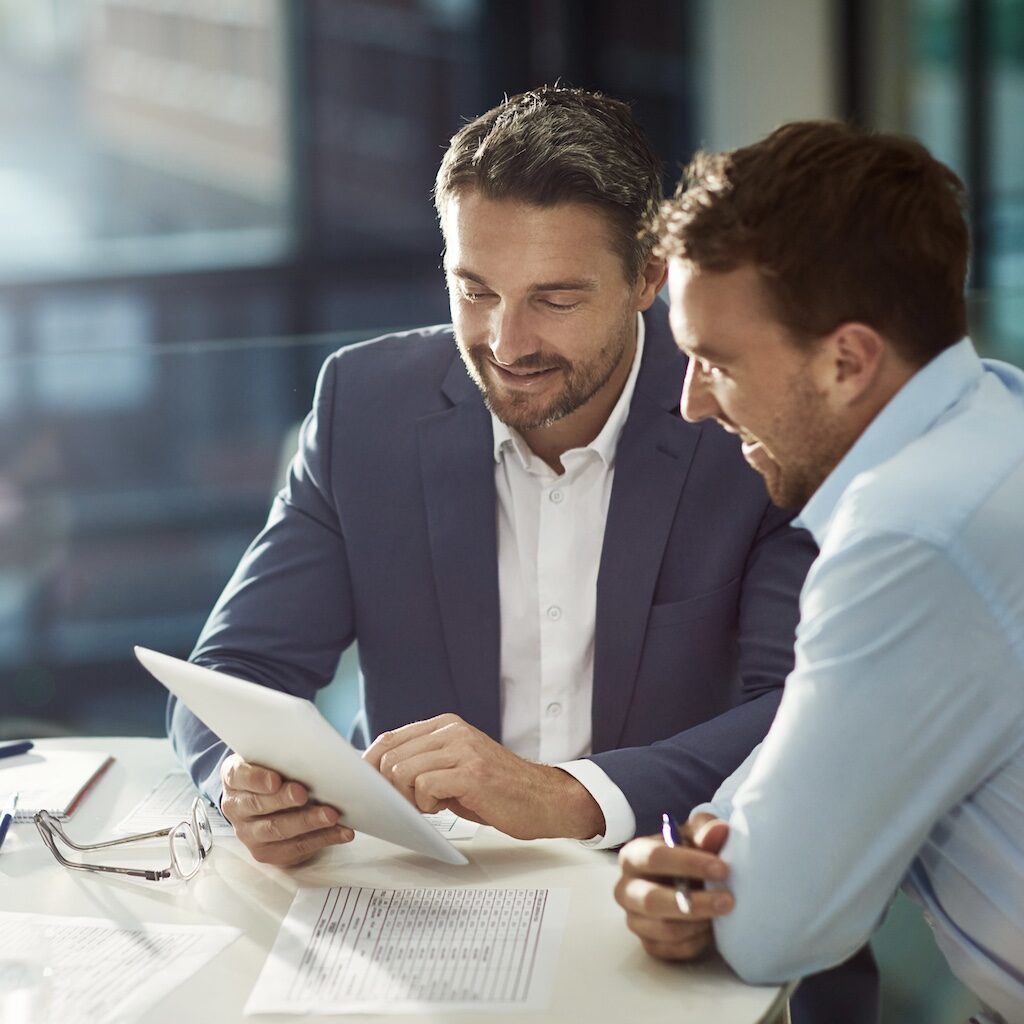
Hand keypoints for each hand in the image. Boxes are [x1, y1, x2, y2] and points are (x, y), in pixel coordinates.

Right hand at [220, 753, 353, 865]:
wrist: (269, 799)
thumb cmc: (276, 771)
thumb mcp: (275, 756)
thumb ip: (292, 751)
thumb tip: (342, 746)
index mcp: (234, 777)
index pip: (239, 776)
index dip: (256, 779)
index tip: (276, 780)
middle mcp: (236, 806)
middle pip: (257, 805)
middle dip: (283, 800)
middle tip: (304, 794)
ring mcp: (249, 833)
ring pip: (277, 829)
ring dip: (307, 822)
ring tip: (331, 815)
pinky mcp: (267, 852)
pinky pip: (296, 847)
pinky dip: (322, 839)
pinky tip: (341, 832)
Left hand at [363, 713, 604, 840]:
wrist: (544, 800)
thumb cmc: (498, 790)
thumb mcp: (456, 767)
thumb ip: (424, 763)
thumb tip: (381, 775)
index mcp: (446, 725)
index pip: (390, 738)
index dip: (371, 766)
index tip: (368, 788)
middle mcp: (453, 731)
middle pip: (391, 756)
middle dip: (390, 788)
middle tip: (410, 805)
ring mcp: (463, 749)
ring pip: (403, 770)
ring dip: (410, 798)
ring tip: (432, 805)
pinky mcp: (471, 772)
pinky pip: (425, 786)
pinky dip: (427, 805)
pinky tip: (445, 807)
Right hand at [615, 813, 732, 960]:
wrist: (688, 879)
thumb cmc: (689, 852)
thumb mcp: (696, 835)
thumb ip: (706, 831)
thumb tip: (719, 831)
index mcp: (633, 856)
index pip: (654, 858)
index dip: (689, 863)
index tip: (723, 869)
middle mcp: (626, 889)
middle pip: (653, 901)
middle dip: (695, 903)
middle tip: (729, 900)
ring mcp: (634, 919)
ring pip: (665, 930)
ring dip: (699, 924)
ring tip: (722, 914)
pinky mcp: (648, 944)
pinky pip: (673, 950)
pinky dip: (697, 942)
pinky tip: (712, 929)